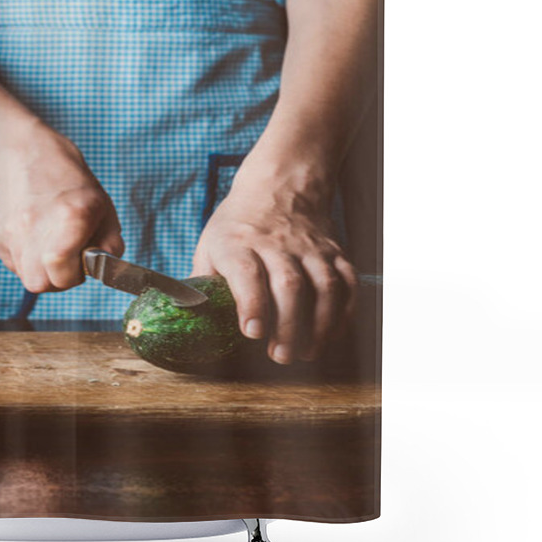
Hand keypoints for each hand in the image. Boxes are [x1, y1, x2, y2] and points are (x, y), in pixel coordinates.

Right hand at [0, 127, 123, 292]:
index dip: (75, 275)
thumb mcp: (104, 208)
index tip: (82, 261)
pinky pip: (13, 262)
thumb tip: (106, 272)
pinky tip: (36, 234)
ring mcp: (10, 233)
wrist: (29, 153)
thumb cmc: (72, 181)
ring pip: (25, 276)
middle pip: (39, 284)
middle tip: (68, 257)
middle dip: (58, 278)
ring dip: (42, 270)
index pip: (63, 277)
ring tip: (52, 244)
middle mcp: (34, 228)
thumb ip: (110, 245)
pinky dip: (28, 258)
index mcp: (69, 220)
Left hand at [191, 176, 356, 364]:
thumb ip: (204, 283)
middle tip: (281, 355)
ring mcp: (309, 247)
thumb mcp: (209, 245)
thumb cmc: (238, 224)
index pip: (247, 272)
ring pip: (324, 286)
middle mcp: (275, 244)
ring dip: (320, 325)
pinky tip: (332, 334)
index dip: (252, 304)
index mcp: (238, 242)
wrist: (279, 186)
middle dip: (288, 326)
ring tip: (307, 352)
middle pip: (289, 285)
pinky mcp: (334, 251)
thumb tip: (193, 321)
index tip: (252, 332)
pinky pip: (348, 282)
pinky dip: (345, 312)